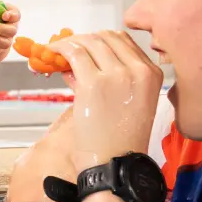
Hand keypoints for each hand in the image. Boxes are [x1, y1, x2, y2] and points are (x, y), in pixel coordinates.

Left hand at [49, 31, 162, 173]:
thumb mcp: (128, 102)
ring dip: (69, 42)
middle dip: (84, 39)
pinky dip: (59, 48)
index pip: (124, 41)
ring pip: (89, 41)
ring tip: (54, 50)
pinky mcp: (94, 83)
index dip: (99, 40)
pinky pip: (74, 53)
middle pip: (106, 37)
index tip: (84, 45)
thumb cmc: (119, 139)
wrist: (115, 164)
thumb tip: (75, 59)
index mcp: (152, 73)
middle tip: (67, 48)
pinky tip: (49, 52)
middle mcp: (139, 70)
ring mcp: (117, 75)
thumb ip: (108, 76)